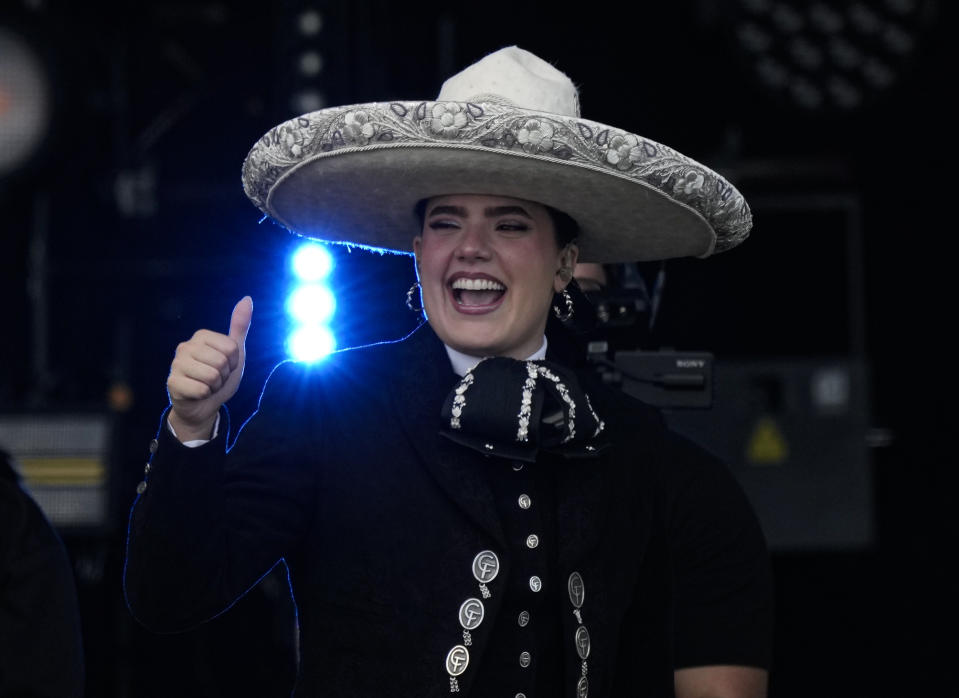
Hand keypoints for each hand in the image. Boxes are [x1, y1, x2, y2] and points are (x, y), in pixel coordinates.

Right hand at [166, 296, 252, 441]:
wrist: (204, 405)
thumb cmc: (219, 377)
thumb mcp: (235, 353)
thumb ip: (240, 327)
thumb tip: (247, 298)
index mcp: (201, 336)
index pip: (231, 348)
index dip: (233, 362)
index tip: (225, 366)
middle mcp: (185, 346)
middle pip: (221, 362)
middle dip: (223, 375)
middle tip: (215, 379)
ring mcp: (176, 364)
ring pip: (212, 376)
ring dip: (215, 386)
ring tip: (207, 385)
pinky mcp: (172, 383)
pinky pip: (201, 389)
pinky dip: (204, 395)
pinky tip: (197, 394)